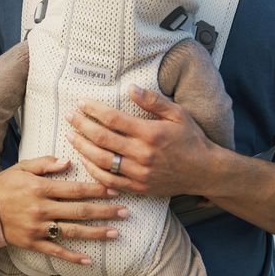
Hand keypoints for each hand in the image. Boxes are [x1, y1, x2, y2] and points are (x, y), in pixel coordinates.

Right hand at [0, 155, 127, 264]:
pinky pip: (56, 251)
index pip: (75, 189)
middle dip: (105, 211)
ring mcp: (38, 228)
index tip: (115, 189)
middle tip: (125, 212)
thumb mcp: (22, 168)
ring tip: (116, 233)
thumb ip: (45, 164)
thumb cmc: (5, 185)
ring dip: (96, 233)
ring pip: (73, 232)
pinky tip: (90, 260)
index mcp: (41, 188)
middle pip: (80, 210)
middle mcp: (42, 209)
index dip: (97, 189)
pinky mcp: (33, 243)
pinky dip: (73, 257)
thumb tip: (68, 162)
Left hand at [66, 85, 215, 197]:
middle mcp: (142, 154)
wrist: (205, 172)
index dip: (94, 110)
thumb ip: (153, 101)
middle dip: (81, 126)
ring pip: (101, 161)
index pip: (113, 119)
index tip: (81, 102)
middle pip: (102, 139)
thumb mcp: (178, 114)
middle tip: (69, 116)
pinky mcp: (138, 187)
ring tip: (70, 136)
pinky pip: (109, 180)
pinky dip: (93, 170)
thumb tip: (130, 88)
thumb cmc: (192, 139)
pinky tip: (85, 159)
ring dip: (82, 147)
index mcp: (150, 133)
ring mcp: (139, 173)